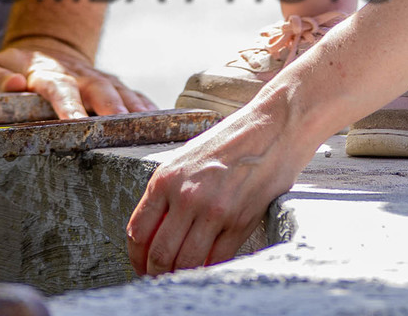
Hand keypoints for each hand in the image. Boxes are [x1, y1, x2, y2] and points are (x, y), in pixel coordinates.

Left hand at [0, 32, 156, 118]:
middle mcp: (78, 75)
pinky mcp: (114, 86)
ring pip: (121, 93)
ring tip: (149, 131)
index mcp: (46, 73)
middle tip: (121, 130)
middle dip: (111, 110)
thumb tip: (15, 85)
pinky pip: (135, 96)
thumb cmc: (12, 70)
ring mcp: (99, 78)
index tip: (76, 125)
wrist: (42, 49)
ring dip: (134, 111)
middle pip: (99, 90)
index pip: (58, 89)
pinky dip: (149, 109)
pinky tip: (161, 125)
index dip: (68, 107)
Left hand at [126, 91, 313, 273]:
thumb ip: (168, 192)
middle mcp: (186, 196)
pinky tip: (206, 269)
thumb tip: (152, 232)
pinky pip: (217, 260)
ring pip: (186, 262)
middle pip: (160, 254)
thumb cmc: (227, 142)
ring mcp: (214, 210)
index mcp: (166, 178)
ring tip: (180, 277)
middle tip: (158, 279)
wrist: (270, 128)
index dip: (137, 257)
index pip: (138, 231)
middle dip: (155, 273)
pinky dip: (208, 270)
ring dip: (180, 276)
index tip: (142, 265)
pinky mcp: (239, 222)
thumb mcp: (187, 159)